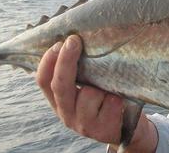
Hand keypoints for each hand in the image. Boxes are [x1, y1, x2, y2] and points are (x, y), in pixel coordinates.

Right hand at [36, 35, 157, 151]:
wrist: (125, 128)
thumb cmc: (105, 100)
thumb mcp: (87, 87)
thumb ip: (79, 73)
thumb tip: (77, 38)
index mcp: (58, 101)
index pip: (43, 81)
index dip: (48, 61)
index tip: (59, 42)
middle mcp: (67, 113)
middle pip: (60, 85)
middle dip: (66, 61)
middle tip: (74, 41)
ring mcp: (83, 124)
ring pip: (90, 94)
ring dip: (102, 86)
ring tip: (110, 88)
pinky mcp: (102, 130)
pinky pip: (111, 102)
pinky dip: (117, 97)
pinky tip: (120, 100)